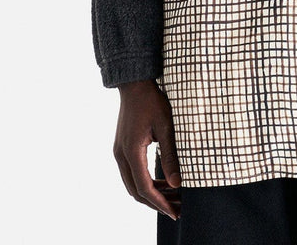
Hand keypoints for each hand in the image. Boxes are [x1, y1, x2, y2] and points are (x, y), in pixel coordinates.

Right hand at [113, 79, 181, 220]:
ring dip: (151, 193)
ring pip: (132, 184)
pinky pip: (132, 173)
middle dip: (156, 202)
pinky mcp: (122, 148)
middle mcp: (121, 155)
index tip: (174, 212)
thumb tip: (177, 183)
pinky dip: (146, 181)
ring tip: (173, 197)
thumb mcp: (167, 126)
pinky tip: (162, 181)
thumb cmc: (152, 101)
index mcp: (131, 152)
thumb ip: (171, 156)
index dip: (160, 202)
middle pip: (136, 191)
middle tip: (177, 209)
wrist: (134, 84)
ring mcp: (119, 152)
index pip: (144, 188)